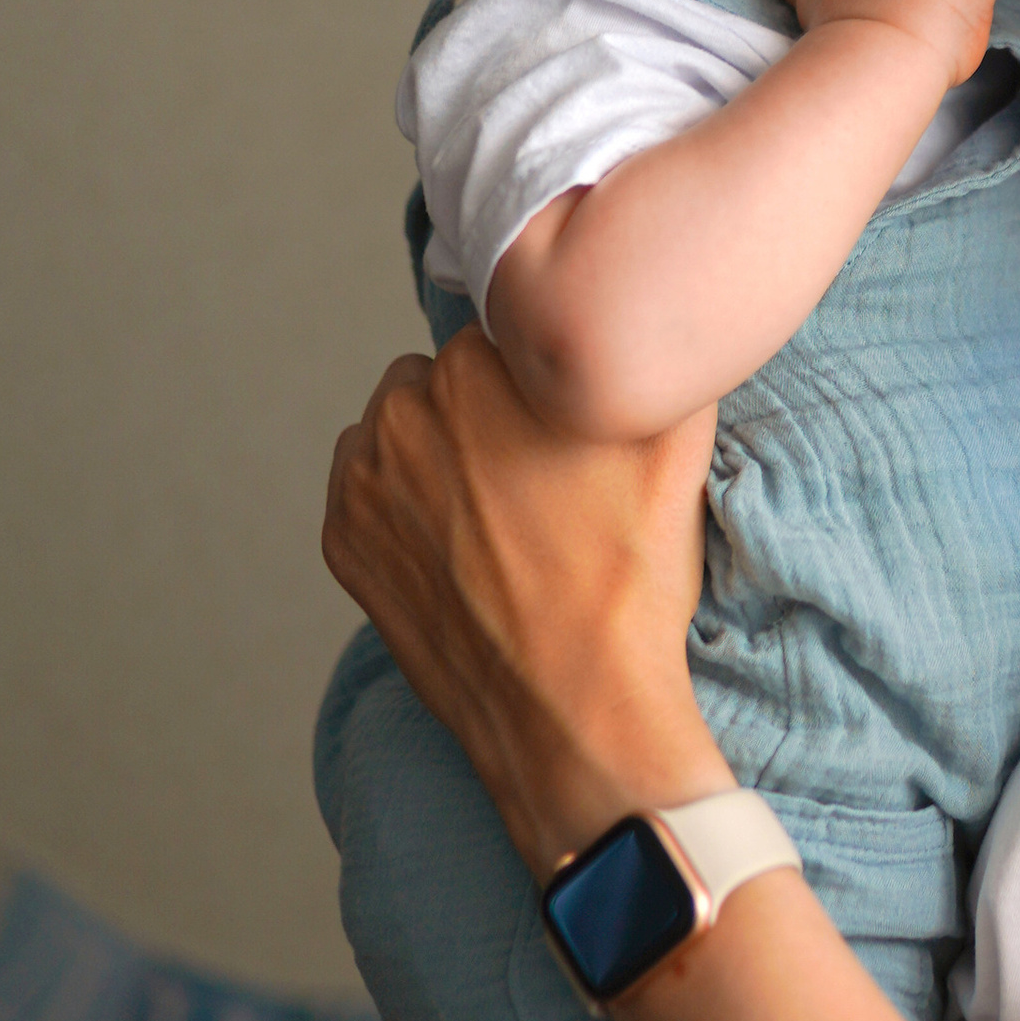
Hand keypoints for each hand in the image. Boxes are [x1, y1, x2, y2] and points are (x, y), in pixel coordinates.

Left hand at [322, 331, 723, 879]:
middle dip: (483, 412)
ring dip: (436, 454)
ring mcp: (362, 481)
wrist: (573, 705)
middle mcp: (402, 411)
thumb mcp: (677, 440)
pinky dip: (404, 510)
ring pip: (400, 433)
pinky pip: (371, 494)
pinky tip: (463, 550)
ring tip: (501, 517)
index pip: (503, 335)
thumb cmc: (629, 574)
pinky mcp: (342, 542)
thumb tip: (647, 316)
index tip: (564, 427)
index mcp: (477, 366)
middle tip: (539, 477)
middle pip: (444, 380)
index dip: (539, 381)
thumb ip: (653, 354)